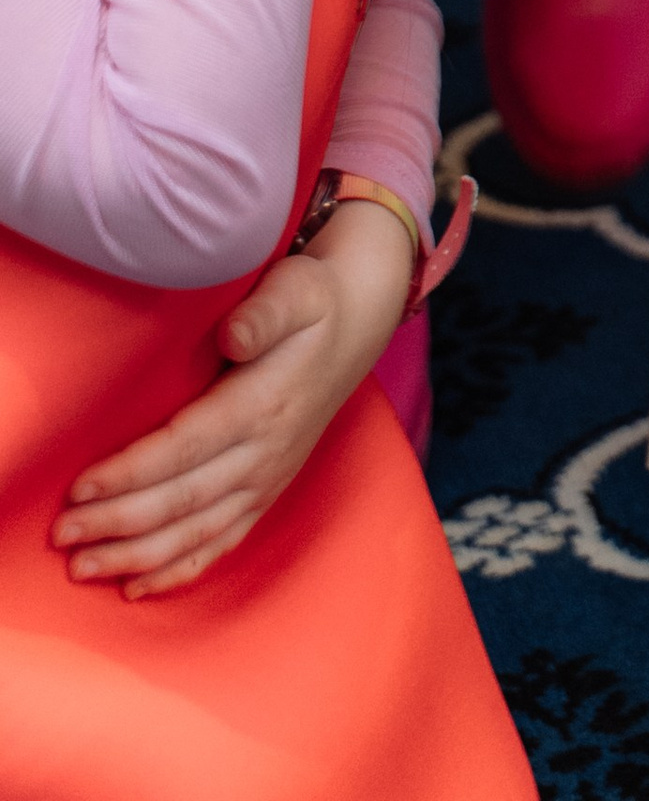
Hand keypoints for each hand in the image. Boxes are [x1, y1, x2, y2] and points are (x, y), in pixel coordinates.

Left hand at [51, 200, 412, 593]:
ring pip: (196, 531)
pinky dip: (180, 570)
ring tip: (83, 567)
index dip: (132, 472)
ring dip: (138, 555)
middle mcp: (266, 451)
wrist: (357, 324)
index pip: (185, 447)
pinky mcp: (268, 491)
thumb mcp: (296, 291)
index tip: (80, 487)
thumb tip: (232, 336)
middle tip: (63, 536)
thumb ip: (265, 312)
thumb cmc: (314, 302)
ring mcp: (268, 477)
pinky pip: (222, 542)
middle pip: (182, 499)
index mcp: (264, 403)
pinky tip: (138, 587)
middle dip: (118, 523)